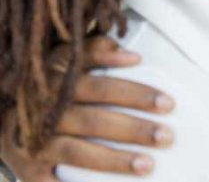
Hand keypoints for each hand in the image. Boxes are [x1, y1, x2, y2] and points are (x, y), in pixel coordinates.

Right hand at [0, 37, 174, 180]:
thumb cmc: (41, 85)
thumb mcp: (61, 60)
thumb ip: (96, 51)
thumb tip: (133, 56)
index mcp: (59, 85)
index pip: (103, 88)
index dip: (135, 94)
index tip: (168, 104)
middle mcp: (47, 114)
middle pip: (95, 122)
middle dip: (133, 130)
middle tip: (167, 137)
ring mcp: (36, 144)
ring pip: (77, 153)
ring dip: (114, 160)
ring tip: (147, 165)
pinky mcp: (28, 169)